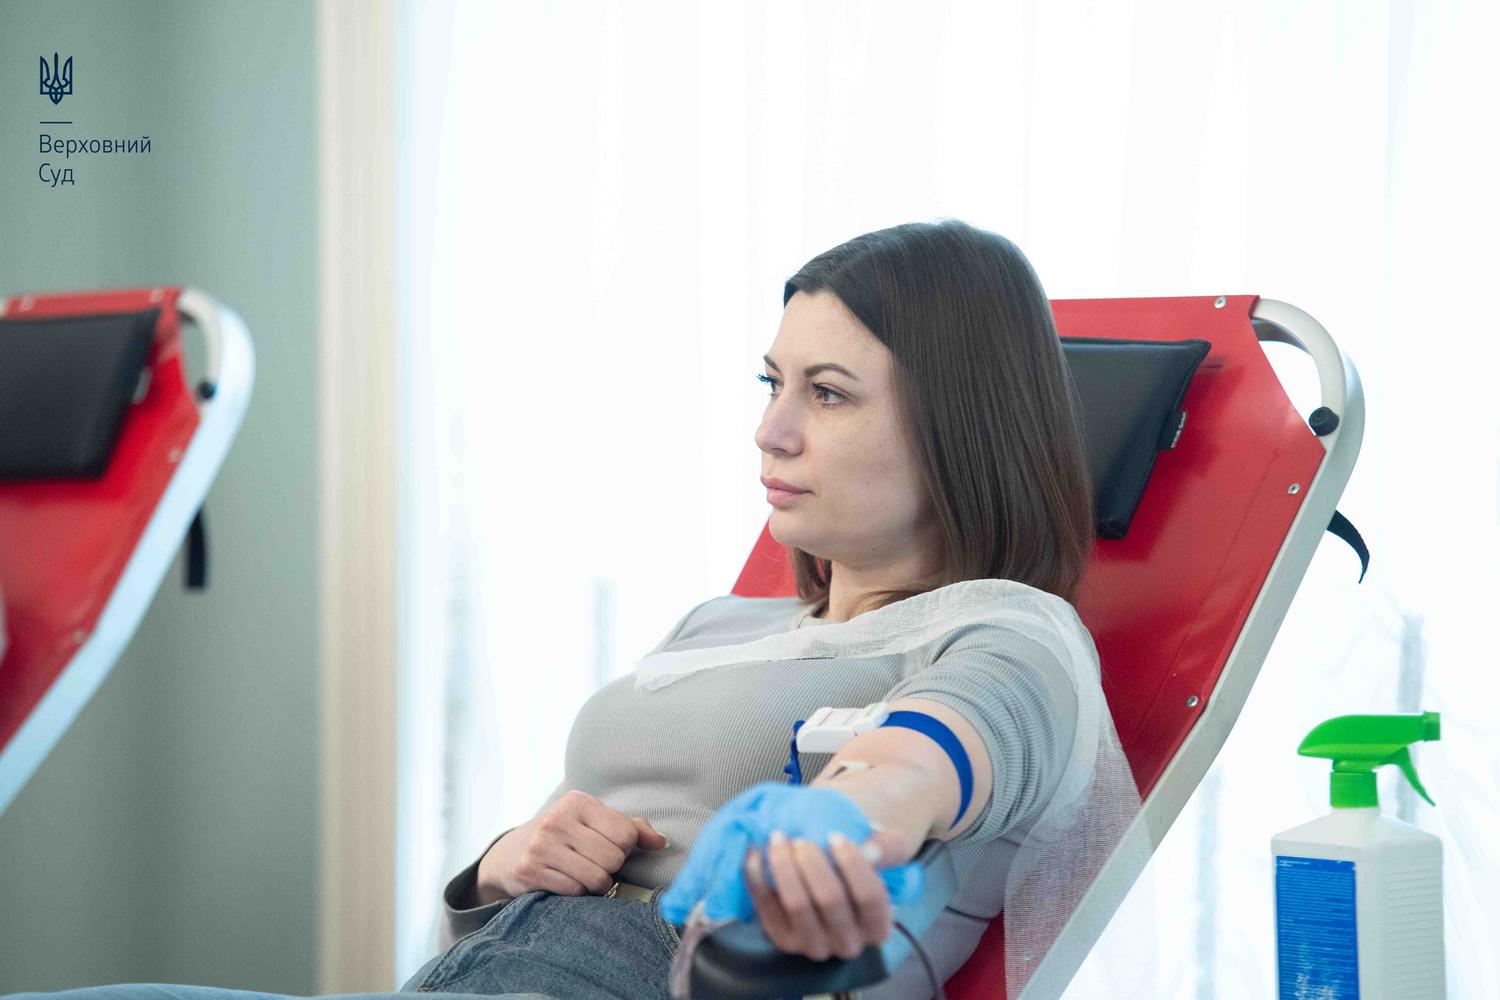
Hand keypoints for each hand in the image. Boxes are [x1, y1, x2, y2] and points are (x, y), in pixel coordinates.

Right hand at [477, 789, 667, 902]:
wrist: (511, 853)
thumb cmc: (564, 836)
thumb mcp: (593, 822)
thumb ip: (630, 828)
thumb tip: (662, 842)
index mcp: (578, 802)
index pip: (626, 834)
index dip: (625, 848)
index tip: (609, 848)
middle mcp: (558, 819)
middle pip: (613, 859)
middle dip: (610, 868)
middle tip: (594, 863)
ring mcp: (541, 845)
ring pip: (596, 879)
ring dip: (595, 884)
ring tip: (582, 873)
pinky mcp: (530, 870)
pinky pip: (575, 892)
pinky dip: (577, 893)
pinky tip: (566, 881)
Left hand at [743, 826, 916, 960]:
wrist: (829, 881)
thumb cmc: (860, 863)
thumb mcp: (884, 852)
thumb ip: (887, 847)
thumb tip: (870, 849)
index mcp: (878, 927)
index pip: (869, 897)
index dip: (852, 864)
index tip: (835, 835)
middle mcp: (848, 943)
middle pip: (830, 900)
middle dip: (813, 864)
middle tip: (801, 839)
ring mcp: (813, 945)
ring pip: (797, 905)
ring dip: (784, 867)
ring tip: (778, 839)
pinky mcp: (782, 940)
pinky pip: (766, 908)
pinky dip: (757, 877)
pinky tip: (756, 852)